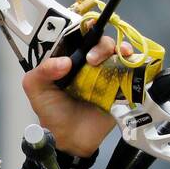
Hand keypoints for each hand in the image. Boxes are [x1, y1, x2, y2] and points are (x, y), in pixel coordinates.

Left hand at [22, 34, 130, 157]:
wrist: (71, 139)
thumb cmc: (53, 114)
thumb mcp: (36, 91)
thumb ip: (40, 73)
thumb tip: (64, 61)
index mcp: (67, 61)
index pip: (77, 38)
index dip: (81, 30)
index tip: (85, 29)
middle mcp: (87, 64)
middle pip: (99, 41)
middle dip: (98, 43)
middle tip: (91, 59)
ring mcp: (105, 72)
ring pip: (115, 49)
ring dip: (114, 48)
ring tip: (105, 60)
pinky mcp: (120, 82)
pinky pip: (131, 64)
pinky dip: (132, 57)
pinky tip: (127, 58)